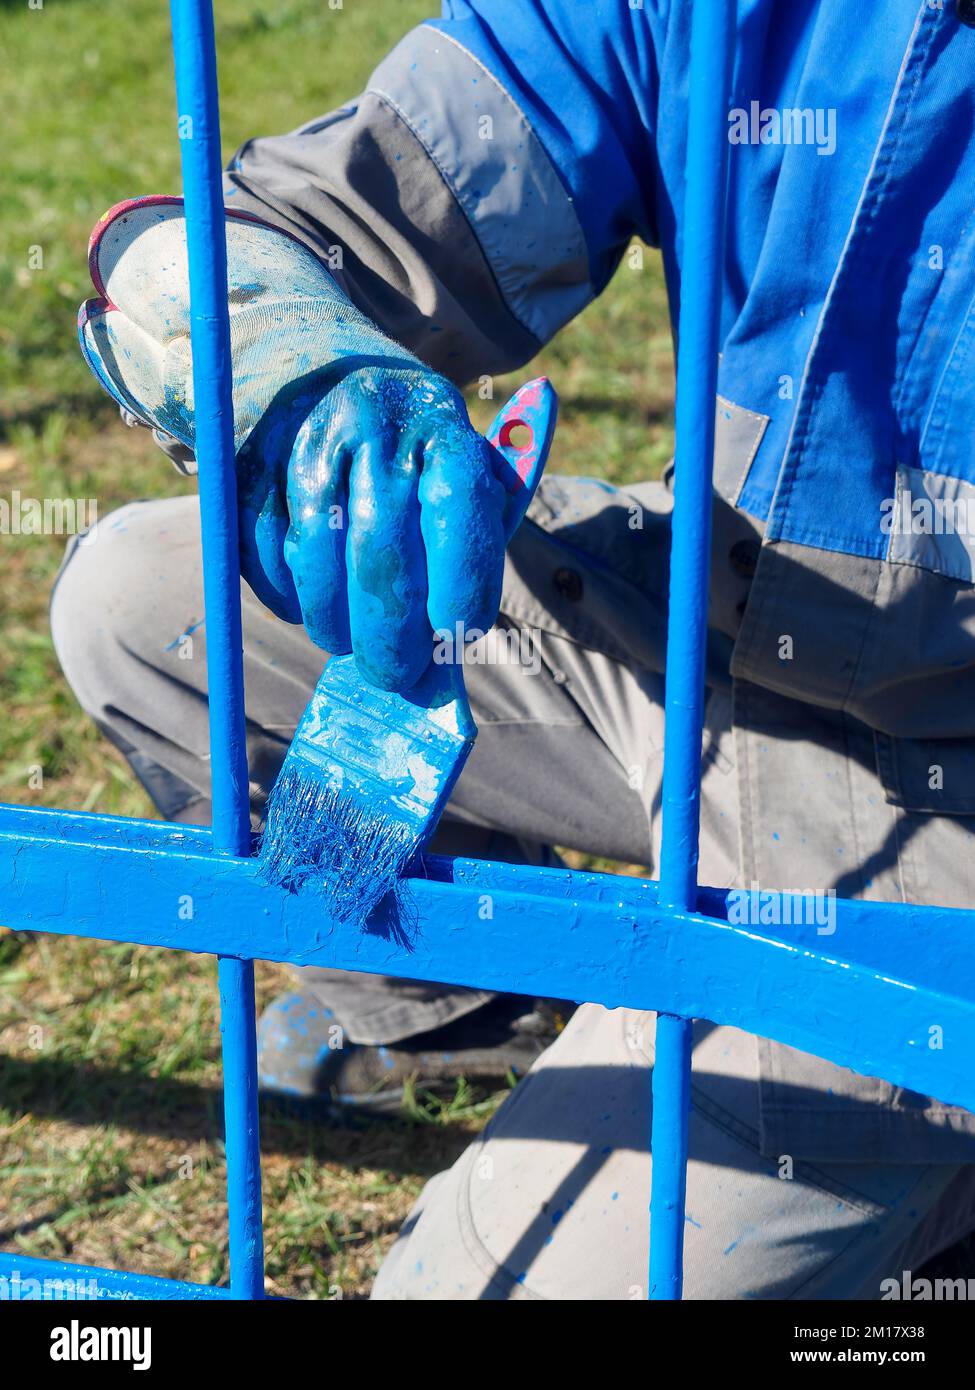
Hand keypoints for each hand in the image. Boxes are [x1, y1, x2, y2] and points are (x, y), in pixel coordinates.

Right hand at [237, 363, 510, 689]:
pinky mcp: (248, 466)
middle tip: (397, 679)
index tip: (458, 642)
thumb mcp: (466, 469)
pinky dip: (289, 599)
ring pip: (317, 561)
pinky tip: (312, 607)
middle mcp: (372, 423)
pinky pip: (264, 558)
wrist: (317, 366)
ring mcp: (302, 441)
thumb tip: (456, 652)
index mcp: (439, 423)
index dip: (461, 586)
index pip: (460, 510)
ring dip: (335, 625)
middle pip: (381, 552)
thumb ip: (479, 546)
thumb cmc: (413, 452)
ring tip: (351, 646)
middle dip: (392, 635)